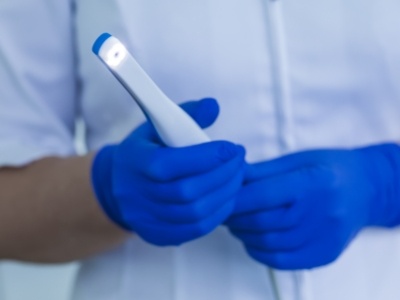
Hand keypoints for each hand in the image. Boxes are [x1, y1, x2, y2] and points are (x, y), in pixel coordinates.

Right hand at [92, 98, 245, 245]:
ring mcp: (145, 219)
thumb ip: (187, 114)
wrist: (119, 184)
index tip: (232, 148)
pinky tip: (227, 198)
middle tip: (240, 161)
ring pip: (194, 214)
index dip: (206, 157)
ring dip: (225, 195)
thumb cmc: (146, 151)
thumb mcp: (158, 126)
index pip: (170, 164)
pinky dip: (217, 214)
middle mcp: (136, 194)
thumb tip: (213, 106)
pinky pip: (194, 230)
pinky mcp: (156, 235)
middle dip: (222, 175)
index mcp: (134, 162)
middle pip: (186, 192)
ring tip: (237, 177)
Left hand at [226, 144, 399, 268]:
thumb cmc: (329, 168)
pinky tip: (253, 240)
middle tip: (223, 211)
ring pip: (269, 243)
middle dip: (234, 218)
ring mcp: (324, 237)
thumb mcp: (297, 160)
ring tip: (236, 223)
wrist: (365, 189)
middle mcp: (321, 212)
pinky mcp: (324, 254)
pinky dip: (259, 252)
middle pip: (263, 222)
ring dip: (244, 235)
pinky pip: (282, 261)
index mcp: (313, 182)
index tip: (220, 197)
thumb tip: (230, 176)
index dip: (235, 199)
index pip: (263, 195)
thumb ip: (262, 172)